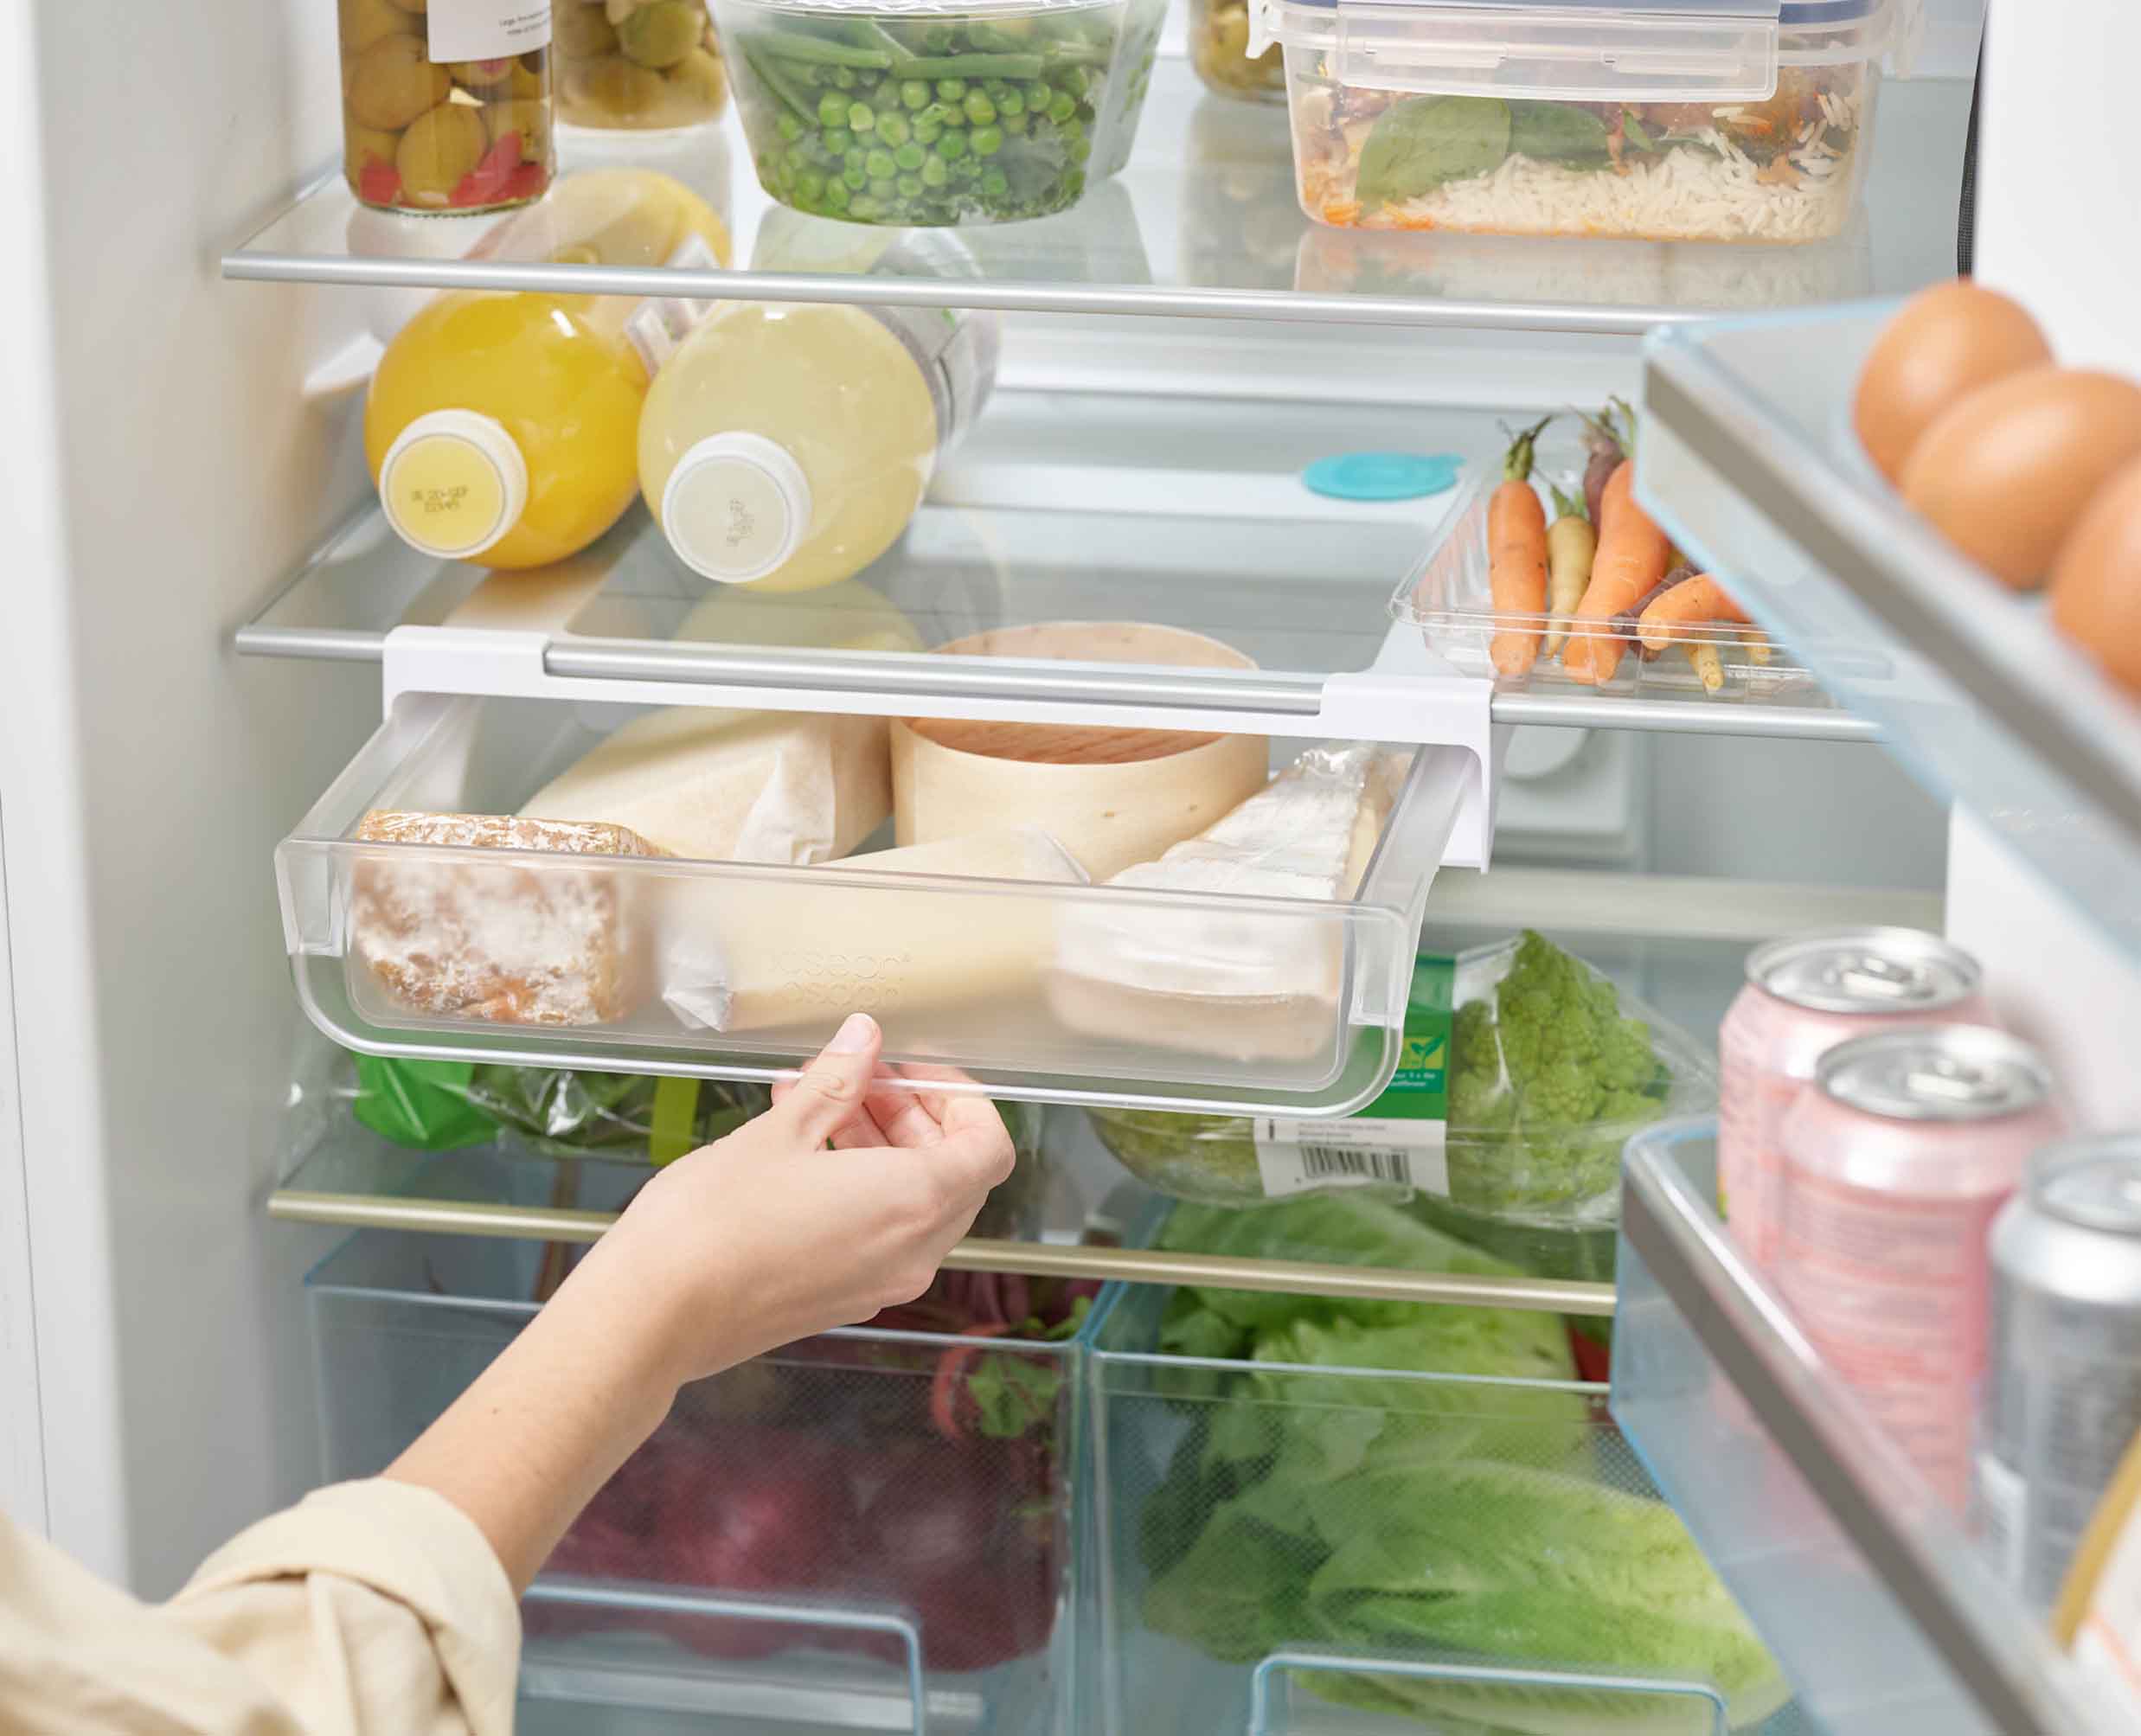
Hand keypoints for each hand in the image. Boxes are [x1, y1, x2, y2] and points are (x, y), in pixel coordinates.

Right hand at [565, 1012, 1017, 1387]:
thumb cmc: (714, 1223)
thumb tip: (866, 1038)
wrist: (655, 1314)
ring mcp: (879, 1282)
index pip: (989, 1146)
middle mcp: (912, 1252)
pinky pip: (878, 1232)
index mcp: (913, 1203)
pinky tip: (799, 1148)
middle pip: (954, 1173)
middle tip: (861, 1078)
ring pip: (913, 1202)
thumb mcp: (781, 1131)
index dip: (961, 1098)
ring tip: (815, 1101)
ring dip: (880, 1146)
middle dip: (915, 1116)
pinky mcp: (843, 1298)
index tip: (911, 1070)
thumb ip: (837, 1081)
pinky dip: (858, 1185)